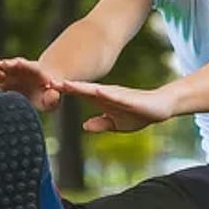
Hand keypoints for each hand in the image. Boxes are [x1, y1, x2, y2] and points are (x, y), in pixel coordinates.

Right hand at [0, 58, 60, 111]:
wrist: (40, 90)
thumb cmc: (47, 95)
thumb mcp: (52, 98)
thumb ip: (52, 98)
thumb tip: (53, 96)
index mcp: (37, 73)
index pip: (32, 68)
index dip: (26, 66)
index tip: (19, 63)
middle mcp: (23, 71)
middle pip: (16, 65)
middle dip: (11, 64)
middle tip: (5, 64)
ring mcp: (12, 74)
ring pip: (4, 68)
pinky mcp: (2, 79)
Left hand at [53, 80, 174, 132]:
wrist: (161, 108)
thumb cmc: (139, 114)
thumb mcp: (116, 123)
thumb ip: (101, 124)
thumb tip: (85, 126)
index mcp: (102, 99)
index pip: (80, 94)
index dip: (64, 91)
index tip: (47, 89)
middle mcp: (108, 93)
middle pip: (83, 89)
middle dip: (66, 86)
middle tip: (47, 82)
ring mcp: (118, 94)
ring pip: (96, 90)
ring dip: (81, 87)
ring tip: (66, 84)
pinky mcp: (130, 98)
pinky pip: (116, 95)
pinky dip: (105, 93)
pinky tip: (95, 91)